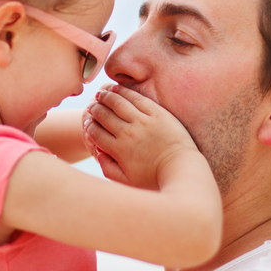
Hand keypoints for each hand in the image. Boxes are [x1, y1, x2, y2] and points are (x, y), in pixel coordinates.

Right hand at [85, 84, 199, 188]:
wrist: (182, 169)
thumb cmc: (155, 179)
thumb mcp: (128, 181)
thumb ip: (109, 169)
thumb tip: (97, 153)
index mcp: (119, 150)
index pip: (95, 133)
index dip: (88, 125)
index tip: (87, 122)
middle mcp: (128, 133)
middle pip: (104, 115)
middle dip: (95, 109)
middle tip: (92, 105)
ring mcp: (143, 122)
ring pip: (117, 103)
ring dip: (106, 96)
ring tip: (101, 94)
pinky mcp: (157, 114)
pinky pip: (137, 98)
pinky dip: (124, 92)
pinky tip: (117, 88)